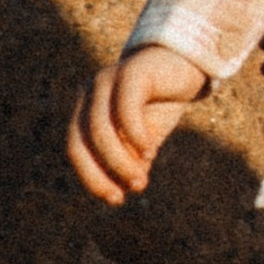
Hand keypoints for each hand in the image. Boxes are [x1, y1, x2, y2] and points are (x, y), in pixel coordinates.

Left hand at [67, 45, 210, 204]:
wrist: (186, 64)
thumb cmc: (161, 102)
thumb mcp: (145, 137)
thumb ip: (133, 157)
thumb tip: (127, 187)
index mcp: (85, 110)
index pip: (76, 149)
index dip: (92, 177)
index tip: (116, 199)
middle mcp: (89, 94)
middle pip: (81, 141)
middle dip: (103, 171)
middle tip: (131, 189)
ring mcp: (106, 80)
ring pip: (100, 129)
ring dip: (120, 160)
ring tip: (141, 178)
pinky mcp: (130, 72)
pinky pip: (125, 108)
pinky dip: (134, 134)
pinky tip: (150, 151)